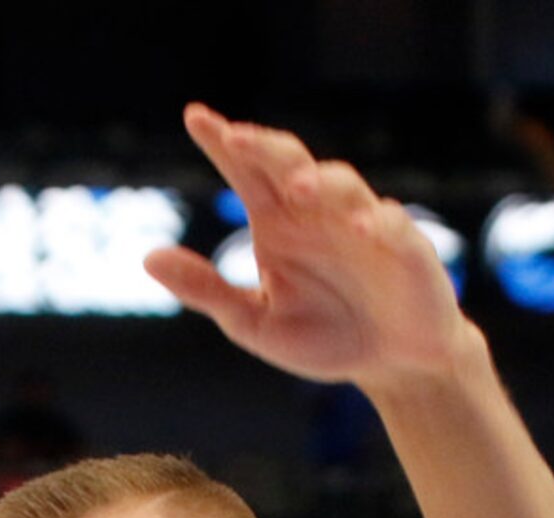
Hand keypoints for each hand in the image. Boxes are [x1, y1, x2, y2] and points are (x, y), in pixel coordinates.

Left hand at [142, 104, 471, 394]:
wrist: (389, 364)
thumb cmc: (322, 337)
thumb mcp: (252, 322)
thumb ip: (205, 290)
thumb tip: (147, 258)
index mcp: (277, 223)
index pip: (246, 173)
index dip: (222, 142)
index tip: (194, 117)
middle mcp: (317, 213)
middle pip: (289, 163)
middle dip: (264, 148)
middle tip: (235, 138)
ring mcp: (363, 225)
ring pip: (342, 185)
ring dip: (320, 182)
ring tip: (296, 187)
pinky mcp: (406, 249)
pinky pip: (394, 227)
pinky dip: (380, 224)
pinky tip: (365, 226)